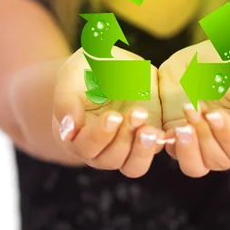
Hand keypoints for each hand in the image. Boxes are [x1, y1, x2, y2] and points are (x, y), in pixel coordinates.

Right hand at [52, 46, 164, 177]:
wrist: (113, 62)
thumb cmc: (86, 68)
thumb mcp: (71, 76)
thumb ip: (66, 102)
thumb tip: (67, 131)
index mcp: (74, 135)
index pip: (85, 148)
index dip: (100, 136)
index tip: (114, 116)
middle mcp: (99, 146)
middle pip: (109, 160)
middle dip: (123, 139)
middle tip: (136, 113)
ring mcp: (125, 143)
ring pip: (133, 166)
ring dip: (142, 150)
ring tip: (150, 129)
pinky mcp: (147, 136)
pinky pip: (154, 152)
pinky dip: (160, 145)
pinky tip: (164, 131)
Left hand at [158, 40, 229, 176]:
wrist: (199, 54)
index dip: (229, 136)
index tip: (214, 114)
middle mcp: (223, 141)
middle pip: (219, 161)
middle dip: (205, 137)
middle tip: (193, 108)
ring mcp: (197, 140)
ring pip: (195, 167)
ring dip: (187, 149)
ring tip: (180, 125)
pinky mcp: (175, 134)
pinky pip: (171, 152)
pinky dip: (168, 144)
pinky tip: (167, 126)